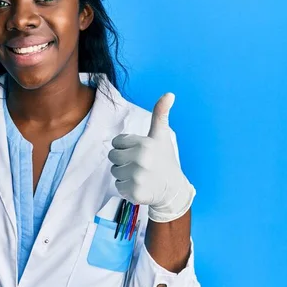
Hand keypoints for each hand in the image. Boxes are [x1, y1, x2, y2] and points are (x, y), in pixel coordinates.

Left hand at [108, 93, 195, 222]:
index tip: (139, 151)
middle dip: (123, 160)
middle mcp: (140, 160)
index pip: (116, 142)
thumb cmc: (165, 159)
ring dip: (124, 174)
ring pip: (114, 172)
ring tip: (140, 175)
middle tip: (139, 164)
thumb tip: (169, 93)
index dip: (126, 146)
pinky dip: (126, 188)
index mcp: (144, 144)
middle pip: (112, 157)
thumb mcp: (162, 135)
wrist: (174, 190)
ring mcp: (137, 177)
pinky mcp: (134, 193)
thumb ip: (160, 114)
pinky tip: (140, 186)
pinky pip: (118, 186)